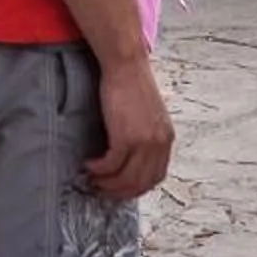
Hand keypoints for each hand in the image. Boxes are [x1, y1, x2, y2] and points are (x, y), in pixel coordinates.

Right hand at [83, 57, 174, 198]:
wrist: (126, 65)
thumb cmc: (132, 84)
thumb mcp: (149, 114)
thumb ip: (147, 135)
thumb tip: (132, 156)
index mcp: (166, 138)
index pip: (156, 176)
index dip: (137, 187)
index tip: (120, 188)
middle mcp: (159, 144)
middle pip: (140, 183)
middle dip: (120, 191)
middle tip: (103, 190)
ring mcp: (144, 143)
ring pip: (125, 178)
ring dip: (107, 184)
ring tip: (93, 179)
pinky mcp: (126, 138)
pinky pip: (111, 165)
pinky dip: (99, 169)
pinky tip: (90, 164)